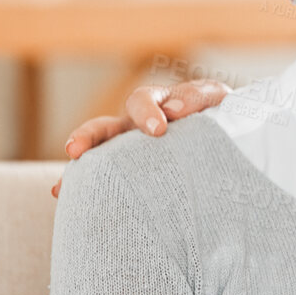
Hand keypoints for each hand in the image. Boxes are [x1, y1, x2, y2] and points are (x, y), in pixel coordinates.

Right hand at [50, 78, 229, 196]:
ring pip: (96, 156)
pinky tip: (63, 197)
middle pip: (104, 127)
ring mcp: (129, 153)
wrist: (233, 141)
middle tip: (76, 150)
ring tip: (62, 185)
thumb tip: (174, 109)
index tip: (159, 130)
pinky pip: (102, 180)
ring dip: (78, 168)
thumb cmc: (223, 117)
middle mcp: (135, 129)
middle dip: (88, 136)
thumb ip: (200, 97)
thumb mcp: (218, 100)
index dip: (147, 112)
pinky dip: (82, 187)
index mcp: (159, 105)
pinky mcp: (131, 175)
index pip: (143, 101)